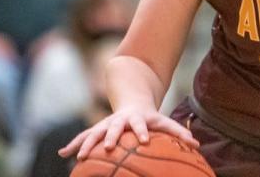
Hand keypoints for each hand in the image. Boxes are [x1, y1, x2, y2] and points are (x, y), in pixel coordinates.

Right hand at [58, 106, 198, 160]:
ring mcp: (106, 124)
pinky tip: (62, 154)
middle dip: (111, 137)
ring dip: (87, 143)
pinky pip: (84, 137)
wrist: (131, 102)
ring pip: (95, 133)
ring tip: (78, 156)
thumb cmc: (150, 119)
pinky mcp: (97, 129)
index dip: (143, 131)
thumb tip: (197, 145)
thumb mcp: (164, 122)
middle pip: (115, 127)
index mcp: (137, 119)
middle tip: (110, 147)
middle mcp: (119, 120)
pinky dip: (74, 145)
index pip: (141, 124)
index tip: (145, 140)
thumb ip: (179, 133)